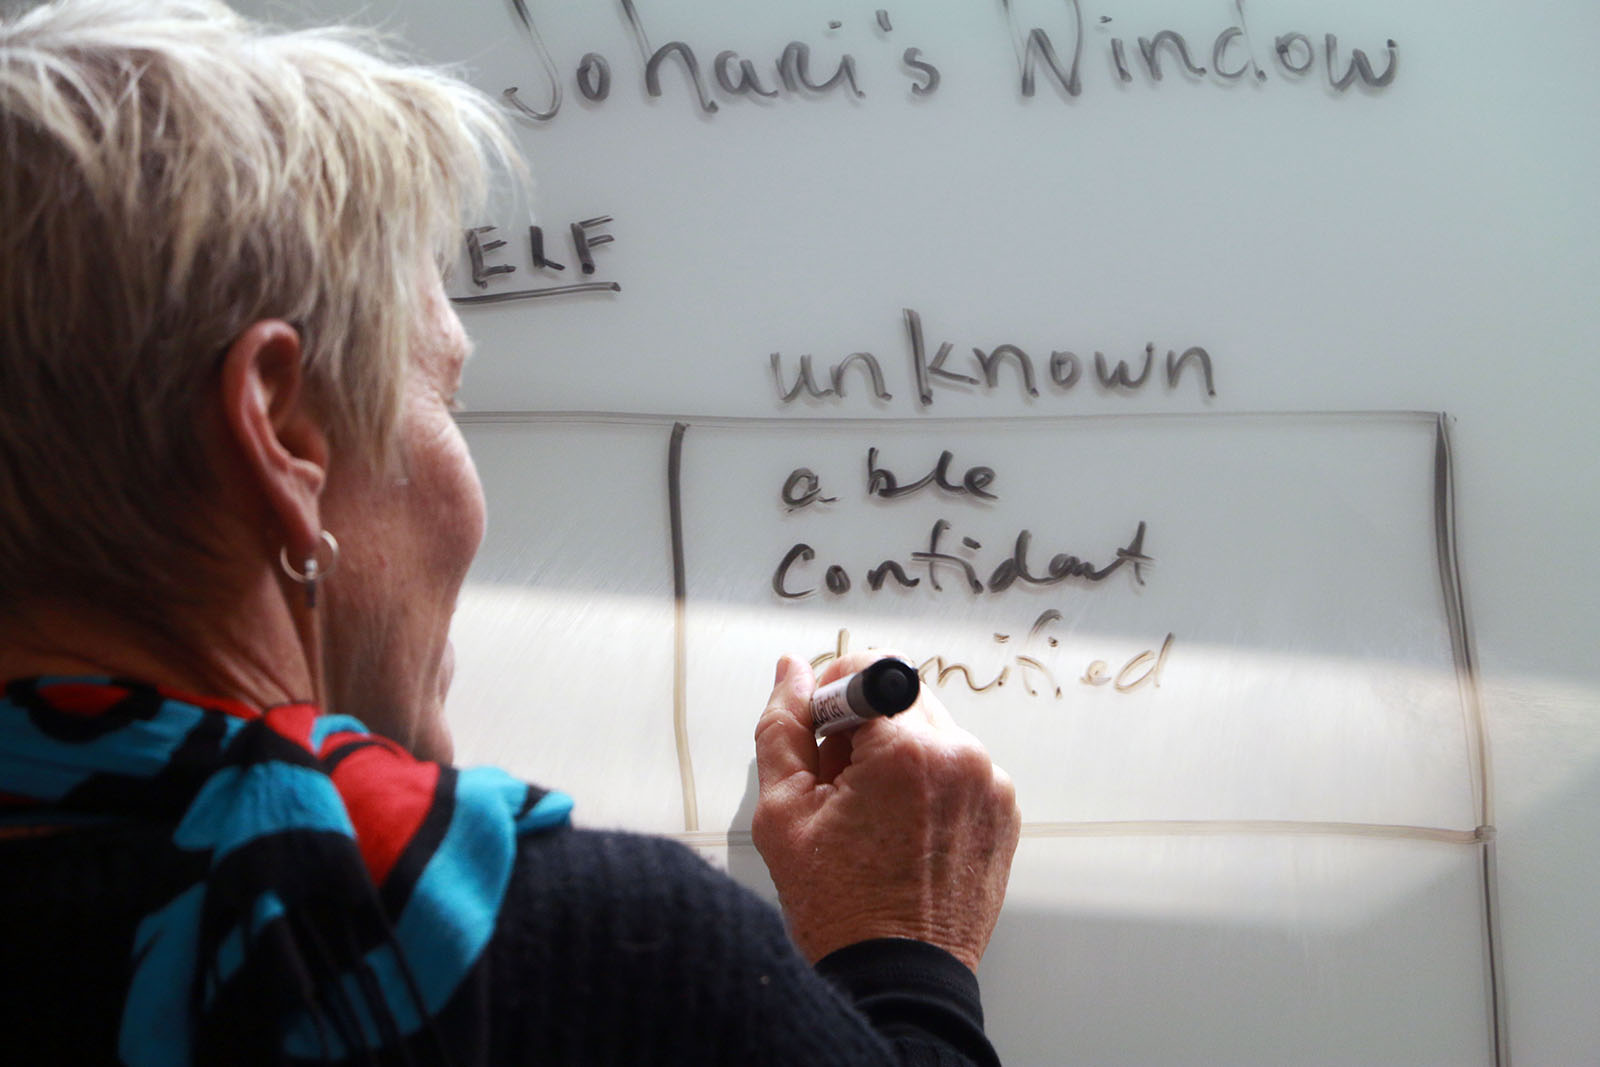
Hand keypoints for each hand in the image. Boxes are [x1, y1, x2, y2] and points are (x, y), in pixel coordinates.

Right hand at [752, 651, 1020, 971]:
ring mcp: (991, 786)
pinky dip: (928, 786)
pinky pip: (958, 770)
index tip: (820, 731)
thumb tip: (790, 672)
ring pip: (930, 732)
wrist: (898, 976)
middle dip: (863, 728)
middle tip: (838, 786)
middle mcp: (962, 759)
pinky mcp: (1003, 811)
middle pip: (901, 699)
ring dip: (897, 756)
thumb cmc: (841, 908)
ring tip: (871, 817)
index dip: (831, 695)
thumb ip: (782, 726)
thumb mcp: (783, 811)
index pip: (868, 669)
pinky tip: (902, 832)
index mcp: (908, 751)